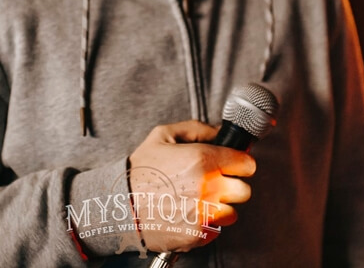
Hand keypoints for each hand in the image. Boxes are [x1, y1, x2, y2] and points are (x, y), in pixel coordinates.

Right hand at [127, 120, 255, 252]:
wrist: (117, 204)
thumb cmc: (138, 170)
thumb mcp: (162, 135)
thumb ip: (197, 129)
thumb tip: (220, 132)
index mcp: (203, 160)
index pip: (246, 164)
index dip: (238, 163)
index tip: (231, 165)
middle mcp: (207, 188)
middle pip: (243, 190)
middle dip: (231, 185)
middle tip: (213, 183)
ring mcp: (204, 214)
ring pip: (232, 212)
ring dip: (220, 207)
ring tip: (198, 201)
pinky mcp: (198, 235)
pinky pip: (216, 230)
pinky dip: (207, 224)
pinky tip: (188, 213)